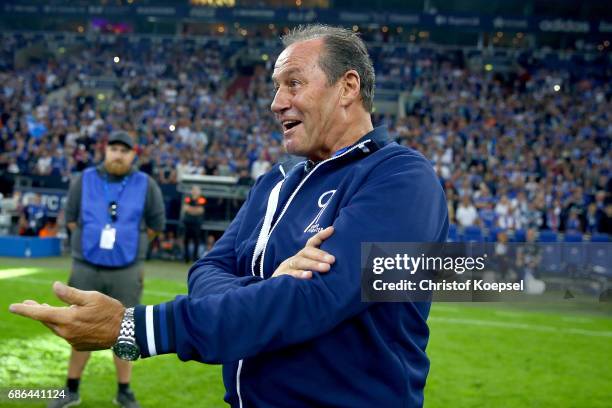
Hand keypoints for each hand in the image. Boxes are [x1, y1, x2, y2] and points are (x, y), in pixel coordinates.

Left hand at [9, 281, 123, 350]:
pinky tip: (70, 319)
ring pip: (56, 327)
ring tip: (47, 308)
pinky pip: (66, 334)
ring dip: (51, 318)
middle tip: (29, 303)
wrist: (125, 331)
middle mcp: (66, 332)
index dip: (25, 309)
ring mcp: (72, 341)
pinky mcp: (78, 346)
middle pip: (46, 320)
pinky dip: (64, 325)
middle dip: (37, 311)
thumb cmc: (110, 311)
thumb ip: (71, 294)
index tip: (12, 307)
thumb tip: (54, 286)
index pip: (40, 313)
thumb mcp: (92, 297)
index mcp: (67, 319)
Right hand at [272, 226, 334, 279]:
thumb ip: (319, 266)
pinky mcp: (281, 276)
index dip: (321, 236)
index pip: (312, 243)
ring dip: (313, 264)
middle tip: (333, 260)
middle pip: (307, 252)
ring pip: (300, 262)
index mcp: (303, 256)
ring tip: (326, 268)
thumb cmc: (297, 281)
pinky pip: (290, 274)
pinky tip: (309, 276)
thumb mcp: (308, 271)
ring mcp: (287, 267)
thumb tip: (335, 262)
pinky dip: (300, 274)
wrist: (276, 291)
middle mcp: (295, 259)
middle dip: (320, 255)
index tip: (332, 229)